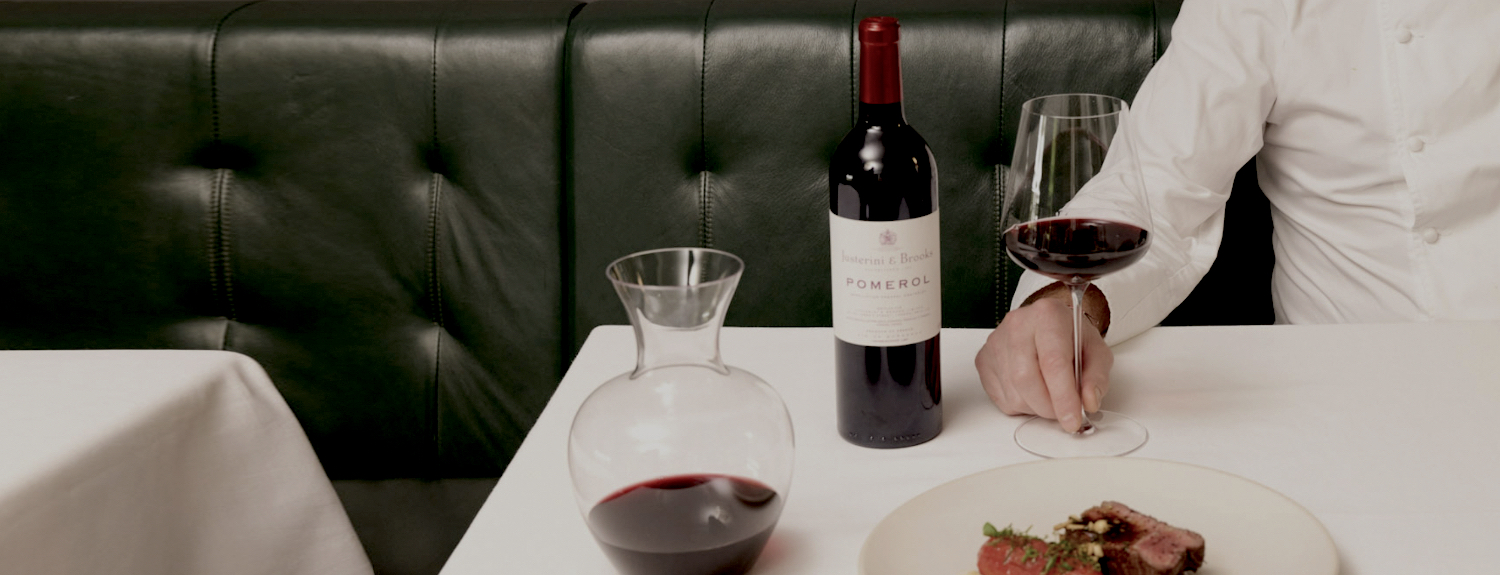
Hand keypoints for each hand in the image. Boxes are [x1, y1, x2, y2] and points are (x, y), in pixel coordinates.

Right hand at [974, 285, 1112, 432]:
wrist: (1048, 326)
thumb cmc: (1071, 337)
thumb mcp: (1096, 352)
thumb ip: (1097, 377)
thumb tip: (1088, 402)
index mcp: (1048, 315)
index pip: (1053, 362)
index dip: (1063, 397)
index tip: (1072, 420)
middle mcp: (1017, 324)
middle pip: (1026, 379)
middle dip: (1048, 407)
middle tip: (1064, 412)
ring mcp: (996, 342)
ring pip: (1014, 394)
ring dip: (1037, 407)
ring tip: (1050, 393)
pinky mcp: (984, 359)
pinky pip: (1002, 399)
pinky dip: (1022, 405)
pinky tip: (1033, 390)